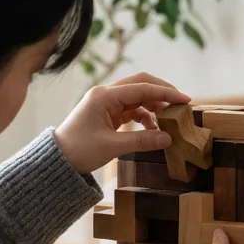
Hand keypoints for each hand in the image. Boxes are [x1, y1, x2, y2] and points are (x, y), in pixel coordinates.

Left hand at [54, 72, 190, 173]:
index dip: (165, 92)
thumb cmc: (78, 150)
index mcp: (104, 96)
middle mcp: (106, 94)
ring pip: (138, 95)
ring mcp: (107, 102)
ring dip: (154, 104)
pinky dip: (145, 115)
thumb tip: (168, 138)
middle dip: (162, 92)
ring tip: (168, 119)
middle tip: (181, 104)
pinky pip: (132, 108)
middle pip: (141, 84)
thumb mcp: (111, 147)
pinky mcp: (108, 112)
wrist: (58, 160)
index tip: (185, 100)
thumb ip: (141, 140)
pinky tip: (153, 127)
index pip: (141, 88)